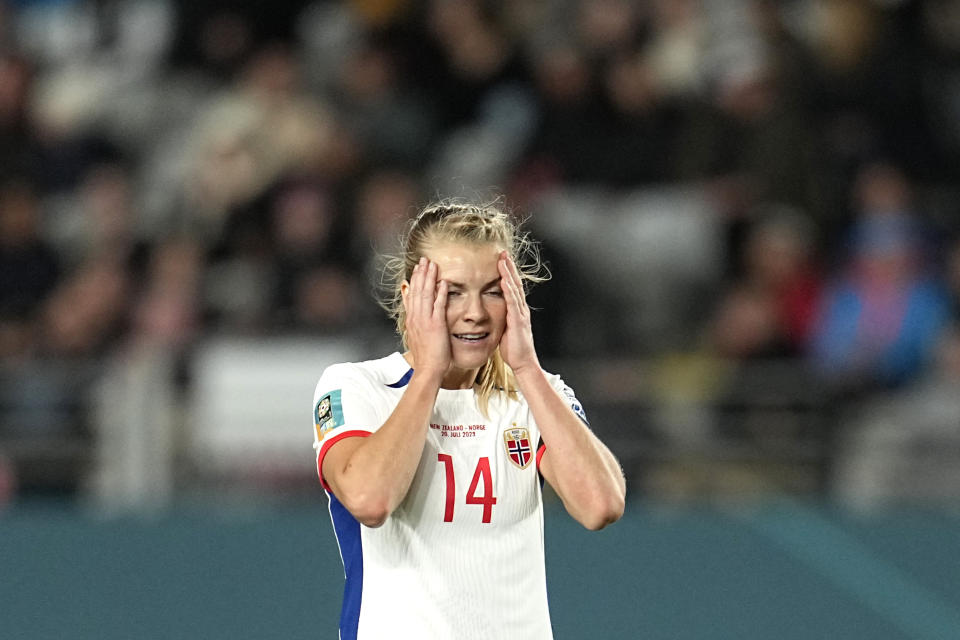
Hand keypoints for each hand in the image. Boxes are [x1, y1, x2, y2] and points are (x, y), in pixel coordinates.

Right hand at [402, 257, 450, 377]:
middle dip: (420, 274)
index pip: (411, 295)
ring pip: (425, 294)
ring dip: (429, 278)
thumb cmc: (426, 357)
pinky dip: (441, 293)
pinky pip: (438, 306)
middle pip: (417, 291)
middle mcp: (416, 318)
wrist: (427, 370)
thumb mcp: (415, 337)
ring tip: (432, 265)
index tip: (417, 268)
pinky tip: (444, 283)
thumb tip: (413, 315)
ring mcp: (425, 321)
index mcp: (412, 320)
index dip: (414, 280)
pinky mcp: (435, 325)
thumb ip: (414, 322)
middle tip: (424, 259)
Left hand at [498, 252, 538, 374]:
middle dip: (509, 267)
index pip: (512, 287)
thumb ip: (502, 319)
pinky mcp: (517, 320)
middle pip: (515, 283)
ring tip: (503, 261)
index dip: (507, 273)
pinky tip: (504, 280)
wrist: (523, 362)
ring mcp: (520, 313)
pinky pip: (512, 302)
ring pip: (514, 289)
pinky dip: (508, 289)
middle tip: (503, 253)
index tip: (501, 261)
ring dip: (508, 274)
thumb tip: (493, 312)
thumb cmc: (514, 349)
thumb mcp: (506, 330)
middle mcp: (521, 309)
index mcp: (517, 311)